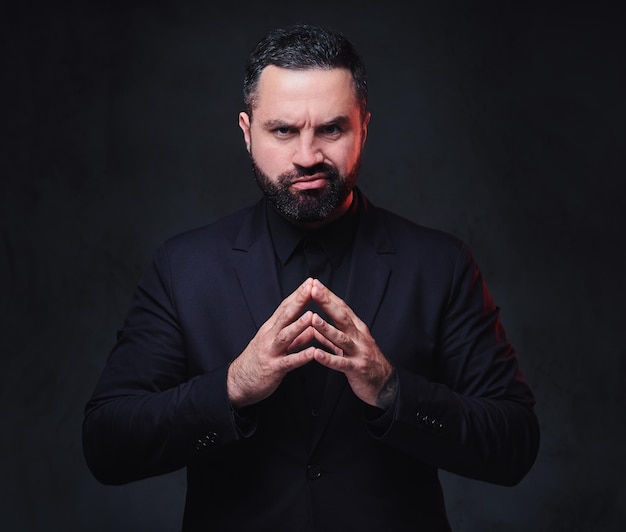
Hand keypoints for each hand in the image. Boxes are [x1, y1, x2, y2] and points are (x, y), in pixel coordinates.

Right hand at [227, 279, 315, 408]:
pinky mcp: (273, 368)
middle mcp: (269, 336)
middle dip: (299, 301)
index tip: (310, 282)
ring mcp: (270, 352)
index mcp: (271, 329)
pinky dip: (301, 357)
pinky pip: (288, 362)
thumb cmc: (259, 361)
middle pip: (285, 315)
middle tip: (311, 288)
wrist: (238, 382)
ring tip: (312, 315)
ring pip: (285, 336)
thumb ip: (297, 337)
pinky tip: (312, 353)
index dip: (297, 294)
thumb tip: (313, 327)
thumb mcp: (277, 345)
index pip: (285, 307)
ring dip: (298, 325)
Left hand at [309, 279, 396, 407]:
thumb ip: (330, 335)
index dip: (328, 295)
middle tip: (313, 290)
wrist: (384, 384)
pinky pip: (341, 363)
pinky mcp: (357, 369)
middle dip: (327, 303)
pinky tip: (316, 354)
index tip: (314, 283)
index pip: (342, 308)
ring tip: (313, 319)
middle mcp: (359, 337)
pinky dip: (328, 359)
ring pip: (341, 338)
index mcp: (357, 329)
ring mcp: (359, 352)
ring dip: (327, 329)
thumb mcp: (347, 345)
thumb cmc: (363, 361)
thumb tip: (312, 324)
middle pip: (342, 317)